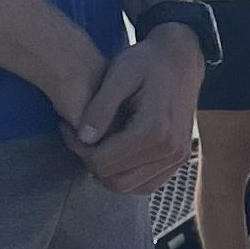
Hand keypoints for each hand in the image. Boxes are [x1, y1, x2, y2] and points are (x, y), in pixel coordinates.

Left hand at [68, 28, 200, 194]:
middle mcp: (169, 149)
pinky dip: (125, 176)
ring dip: (106, 172)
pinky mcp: (178, 161)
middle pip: (114, 179)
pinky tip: (115, 154)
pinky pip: (145, 185)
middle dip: (90, 161)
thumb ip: (99, 107)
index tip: (68, 128)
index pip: (103, 160)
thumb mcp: (119, 74)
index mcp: (155, 129)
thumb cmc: (148, 62)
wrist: (181, 60)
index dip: (78, 148)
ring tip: (96, 145)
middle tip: (79, 137)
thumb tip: (83, 138)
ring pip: (128, 187)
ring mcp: (177, 158)